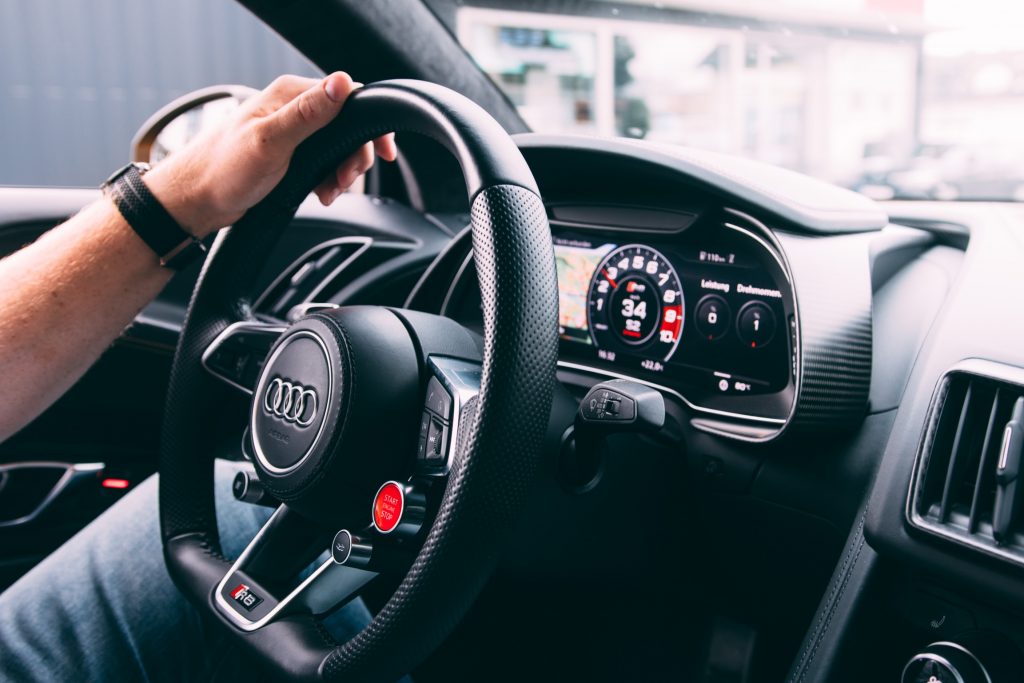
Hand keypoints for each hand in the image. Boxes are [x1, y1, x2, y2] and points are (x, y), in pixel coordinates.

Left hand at [143, 72, 395, 238]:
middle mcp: (292, 108)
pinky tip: (321, 192)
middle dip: (354, 156)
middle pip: (347, 125)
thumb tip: (342, 83)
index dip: (370, 126)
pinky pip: (323, 161)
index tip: (382, 153)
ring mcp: (290, 131)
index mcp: (289, 95)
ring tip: (329, 191)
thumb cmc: (224, 171)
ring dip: (341, 171)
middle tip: (344, 180)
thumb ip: (309, 113)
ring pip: (337, 146)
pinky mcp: (288, 153)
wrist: (196, 201)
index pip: (348, 97)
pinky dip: (329, 179)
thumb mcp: (272, 141)